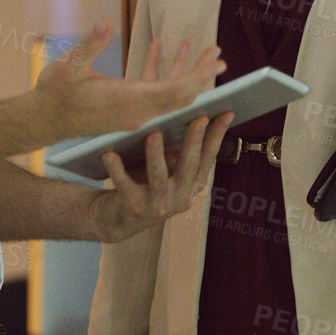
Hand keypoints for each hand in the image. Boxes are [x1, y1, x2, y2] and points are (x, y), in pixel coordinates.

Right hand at [32, 24, 223, 140]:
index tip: (218, 64)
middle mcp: (137, 111)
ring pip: (168, 95)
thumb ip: (90, 44)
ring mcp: (133, 114)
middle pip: (179, 95)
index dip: (198, 76)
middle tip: (219, 56)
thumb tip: (106, 22)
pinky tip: (160, 48)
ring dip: (184, 73)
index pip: (174, 90)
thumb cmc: (55, 92)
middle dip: (200, 75)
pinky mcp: (126, 111)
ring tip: (197, 49)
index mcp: (128, 99)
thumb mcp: (68, 66)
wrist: (43, 120)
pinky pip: (152, 92)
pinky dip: (161, 73)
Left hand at [87, 112, 231, 242]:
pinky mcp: (133, 207)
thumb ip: (177, 153)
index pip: (208, 158)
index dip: (218, 136)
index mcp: (191, 186)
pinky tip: (109, 153)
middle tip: (198, 118)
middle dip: (194, 141)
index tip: (226, 114)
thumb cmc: (144, 185)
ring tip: (154, 135)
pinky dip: (116, 169)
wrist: (117, 220)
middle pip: (189, 166)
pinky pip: (124, 184)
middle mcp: (179, 197)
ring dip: (156, 155)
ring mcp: (157, 205)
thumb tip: (186, 117)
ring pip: (159, 178)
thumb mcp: (167, 171)